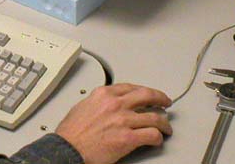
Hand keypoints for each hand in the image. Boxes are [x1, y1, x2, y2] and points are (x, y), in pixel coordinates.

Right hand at [55, 83, 172, 163]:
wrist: (68, 148)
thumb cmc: (71, 133)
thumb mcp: (82, 106)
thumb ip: (97, 102)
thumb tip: (105, 106)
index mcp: (103, 94)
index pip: (130, 87)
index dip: (143, 90)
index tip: (147, 93)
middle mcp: (115, 104)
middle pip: (147, 95)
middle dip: (160, 98)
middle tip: (165, 102)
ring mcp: (123, 120)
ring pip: (154, 117)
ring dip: (163, 122)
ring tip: (166, 127)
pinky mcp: (128, 137)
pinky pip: (152, 135)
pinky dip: (158, 138)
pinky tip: (157, 140)